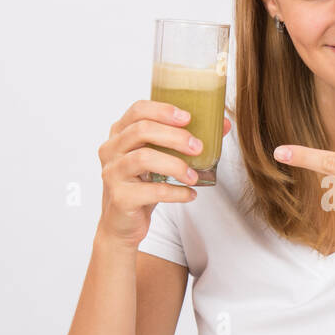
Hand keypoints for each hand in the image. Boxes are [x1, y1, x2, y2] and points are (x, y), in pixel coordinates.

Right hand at [97, 100, 232, 248]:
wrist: (121, 224)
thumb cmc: (142, 185)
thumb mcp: (160, 159)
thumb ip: (184, 141)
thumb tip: (223, 125)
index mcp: (120, 134)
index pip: (137, 109)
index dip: (163, 110)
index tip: (188, 118)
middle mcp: (111, 150)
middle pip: (141, 130)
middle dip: (175, 137)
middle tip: (198, 147)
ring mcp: (112, 173)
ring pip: (144, 158)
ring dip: (176, 165)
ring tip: (194, 176)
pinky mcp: (120, 198)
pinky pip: (152, 191)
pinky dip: (176, 192)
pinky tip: (189, 194)